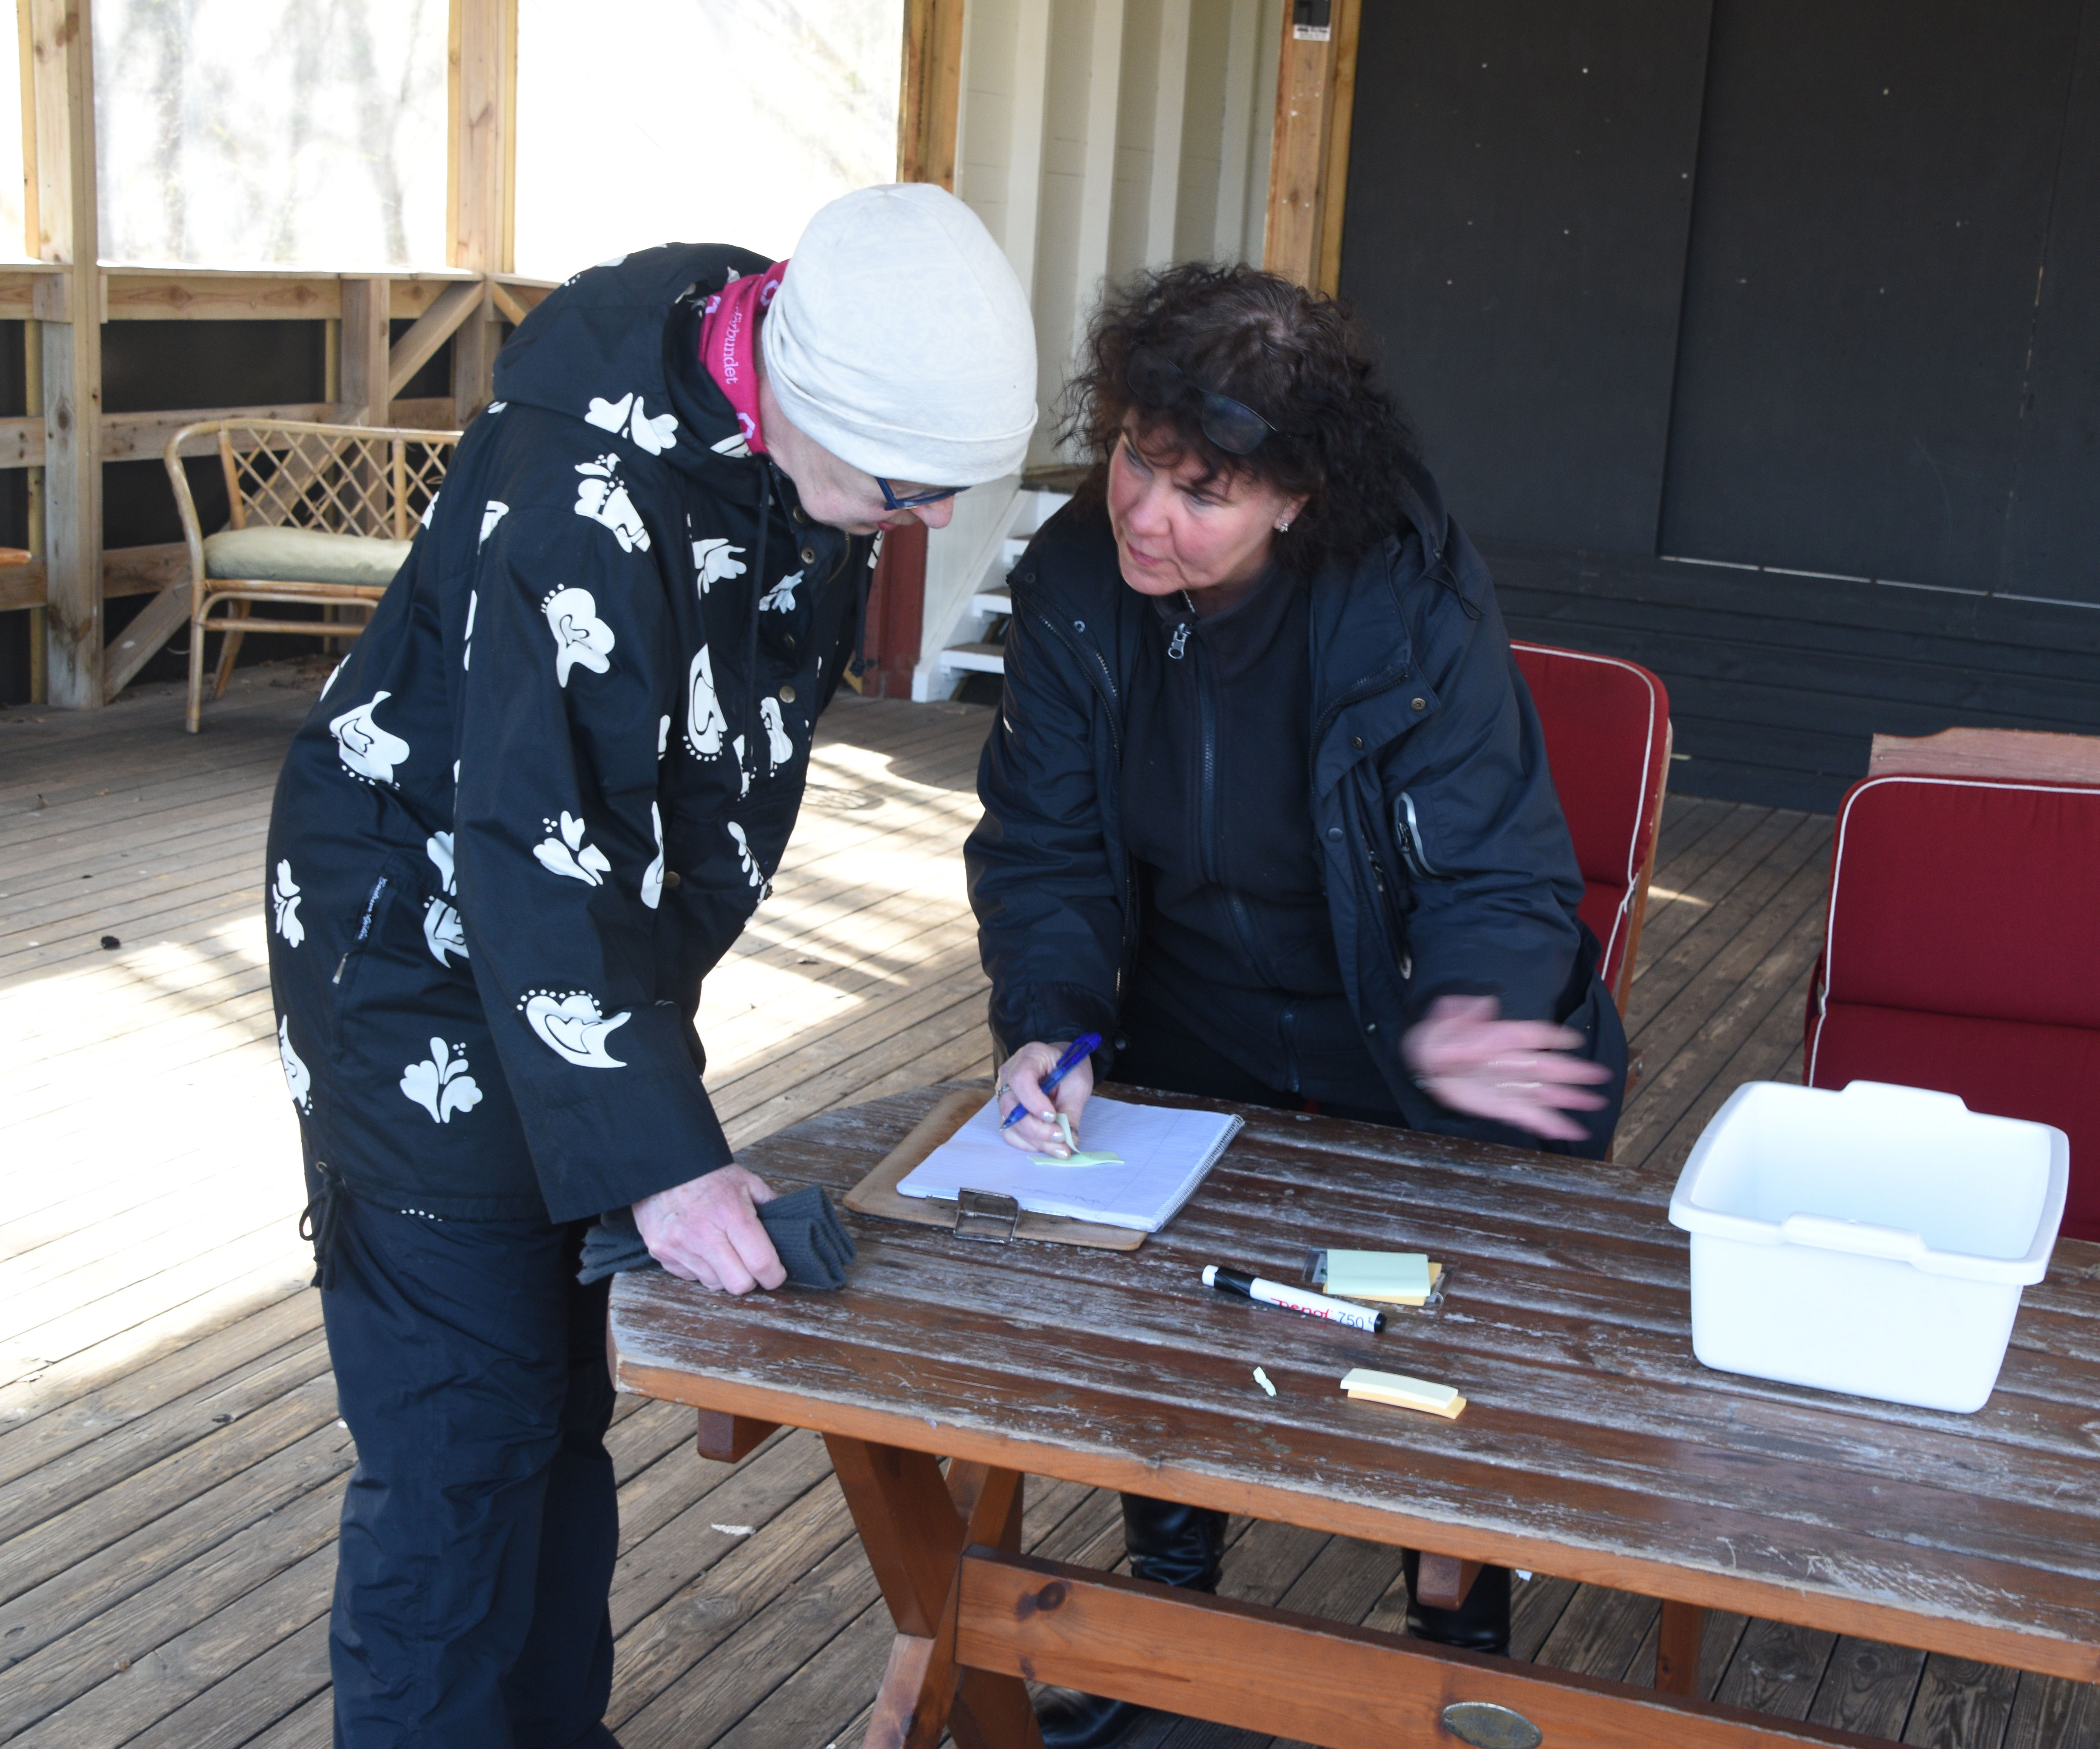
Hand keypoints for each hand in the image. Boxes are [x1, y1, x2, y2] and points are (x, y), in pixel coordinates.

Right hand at [633, 1164, 784, 1292]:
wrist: (664, 1165)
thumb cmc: (708, 1174)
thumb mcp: (748, 1182)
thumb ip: (771, 1206)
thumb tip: (788, 1229)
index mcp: (731, 1214)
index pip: (761, 1263)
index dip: (774, 1275)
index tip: (776, 1274)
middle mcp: (703, 1234)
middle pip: (738, 1285)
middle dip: (749, 1279)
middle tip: (748, 1264)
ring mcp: (679, 1246)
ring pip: (714, 1284)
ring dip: (723, 1274)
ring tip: (720, 1249)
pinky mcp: (661, 1253)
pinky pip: (690, 1277)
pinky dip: (699, 1268)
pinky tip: (699, 1247)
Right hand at [995, 1041, 1095, 1156]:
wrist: (1063, 1065)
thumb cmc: (1070, 1068)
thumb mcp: (1078, 1083)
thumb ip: (1072, 1109)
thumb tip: (1070, 1139)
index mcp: (1028, 1057)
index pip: (1020, 1079)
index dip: (1034, 1101)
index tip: (1053, 1116)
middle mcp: (1009, 1075)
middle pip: (1011, 1107)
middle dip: (1036, 1129)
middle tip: (1061, 1138)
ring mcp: (1004, 1094)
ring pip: (1010, 1124)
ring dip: (1035, 1140)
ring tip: (1060, 1148)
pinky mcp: (1007, 1111)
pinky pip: (1011, 1132)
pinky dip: (1029, 1143)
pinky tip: (1047, 1145)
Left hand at [1402, 994, 1611, 1142]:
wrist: (1423, 1060)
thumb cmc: (1436, 1037)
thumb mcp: (1442, 1019)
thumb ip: (1462, 1013)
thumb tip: (1485, 1004)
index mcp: (1498, 1038)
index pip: (1530, 1034)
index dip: (1552, 1037)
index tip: (1574, 1040)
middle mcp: (1509, 1062)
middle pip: (1546, 1066)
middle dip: (1574, 1072)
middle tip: (1601, 1076)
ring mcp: (1507, 1085)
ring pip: (1544, 1093)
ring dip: (1570, 1099)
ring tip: (1596, 1103)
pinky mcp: (1500, 1106)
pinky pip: (1529, 1116)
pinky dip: (1549, 1124)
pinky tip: (1571, 1131)